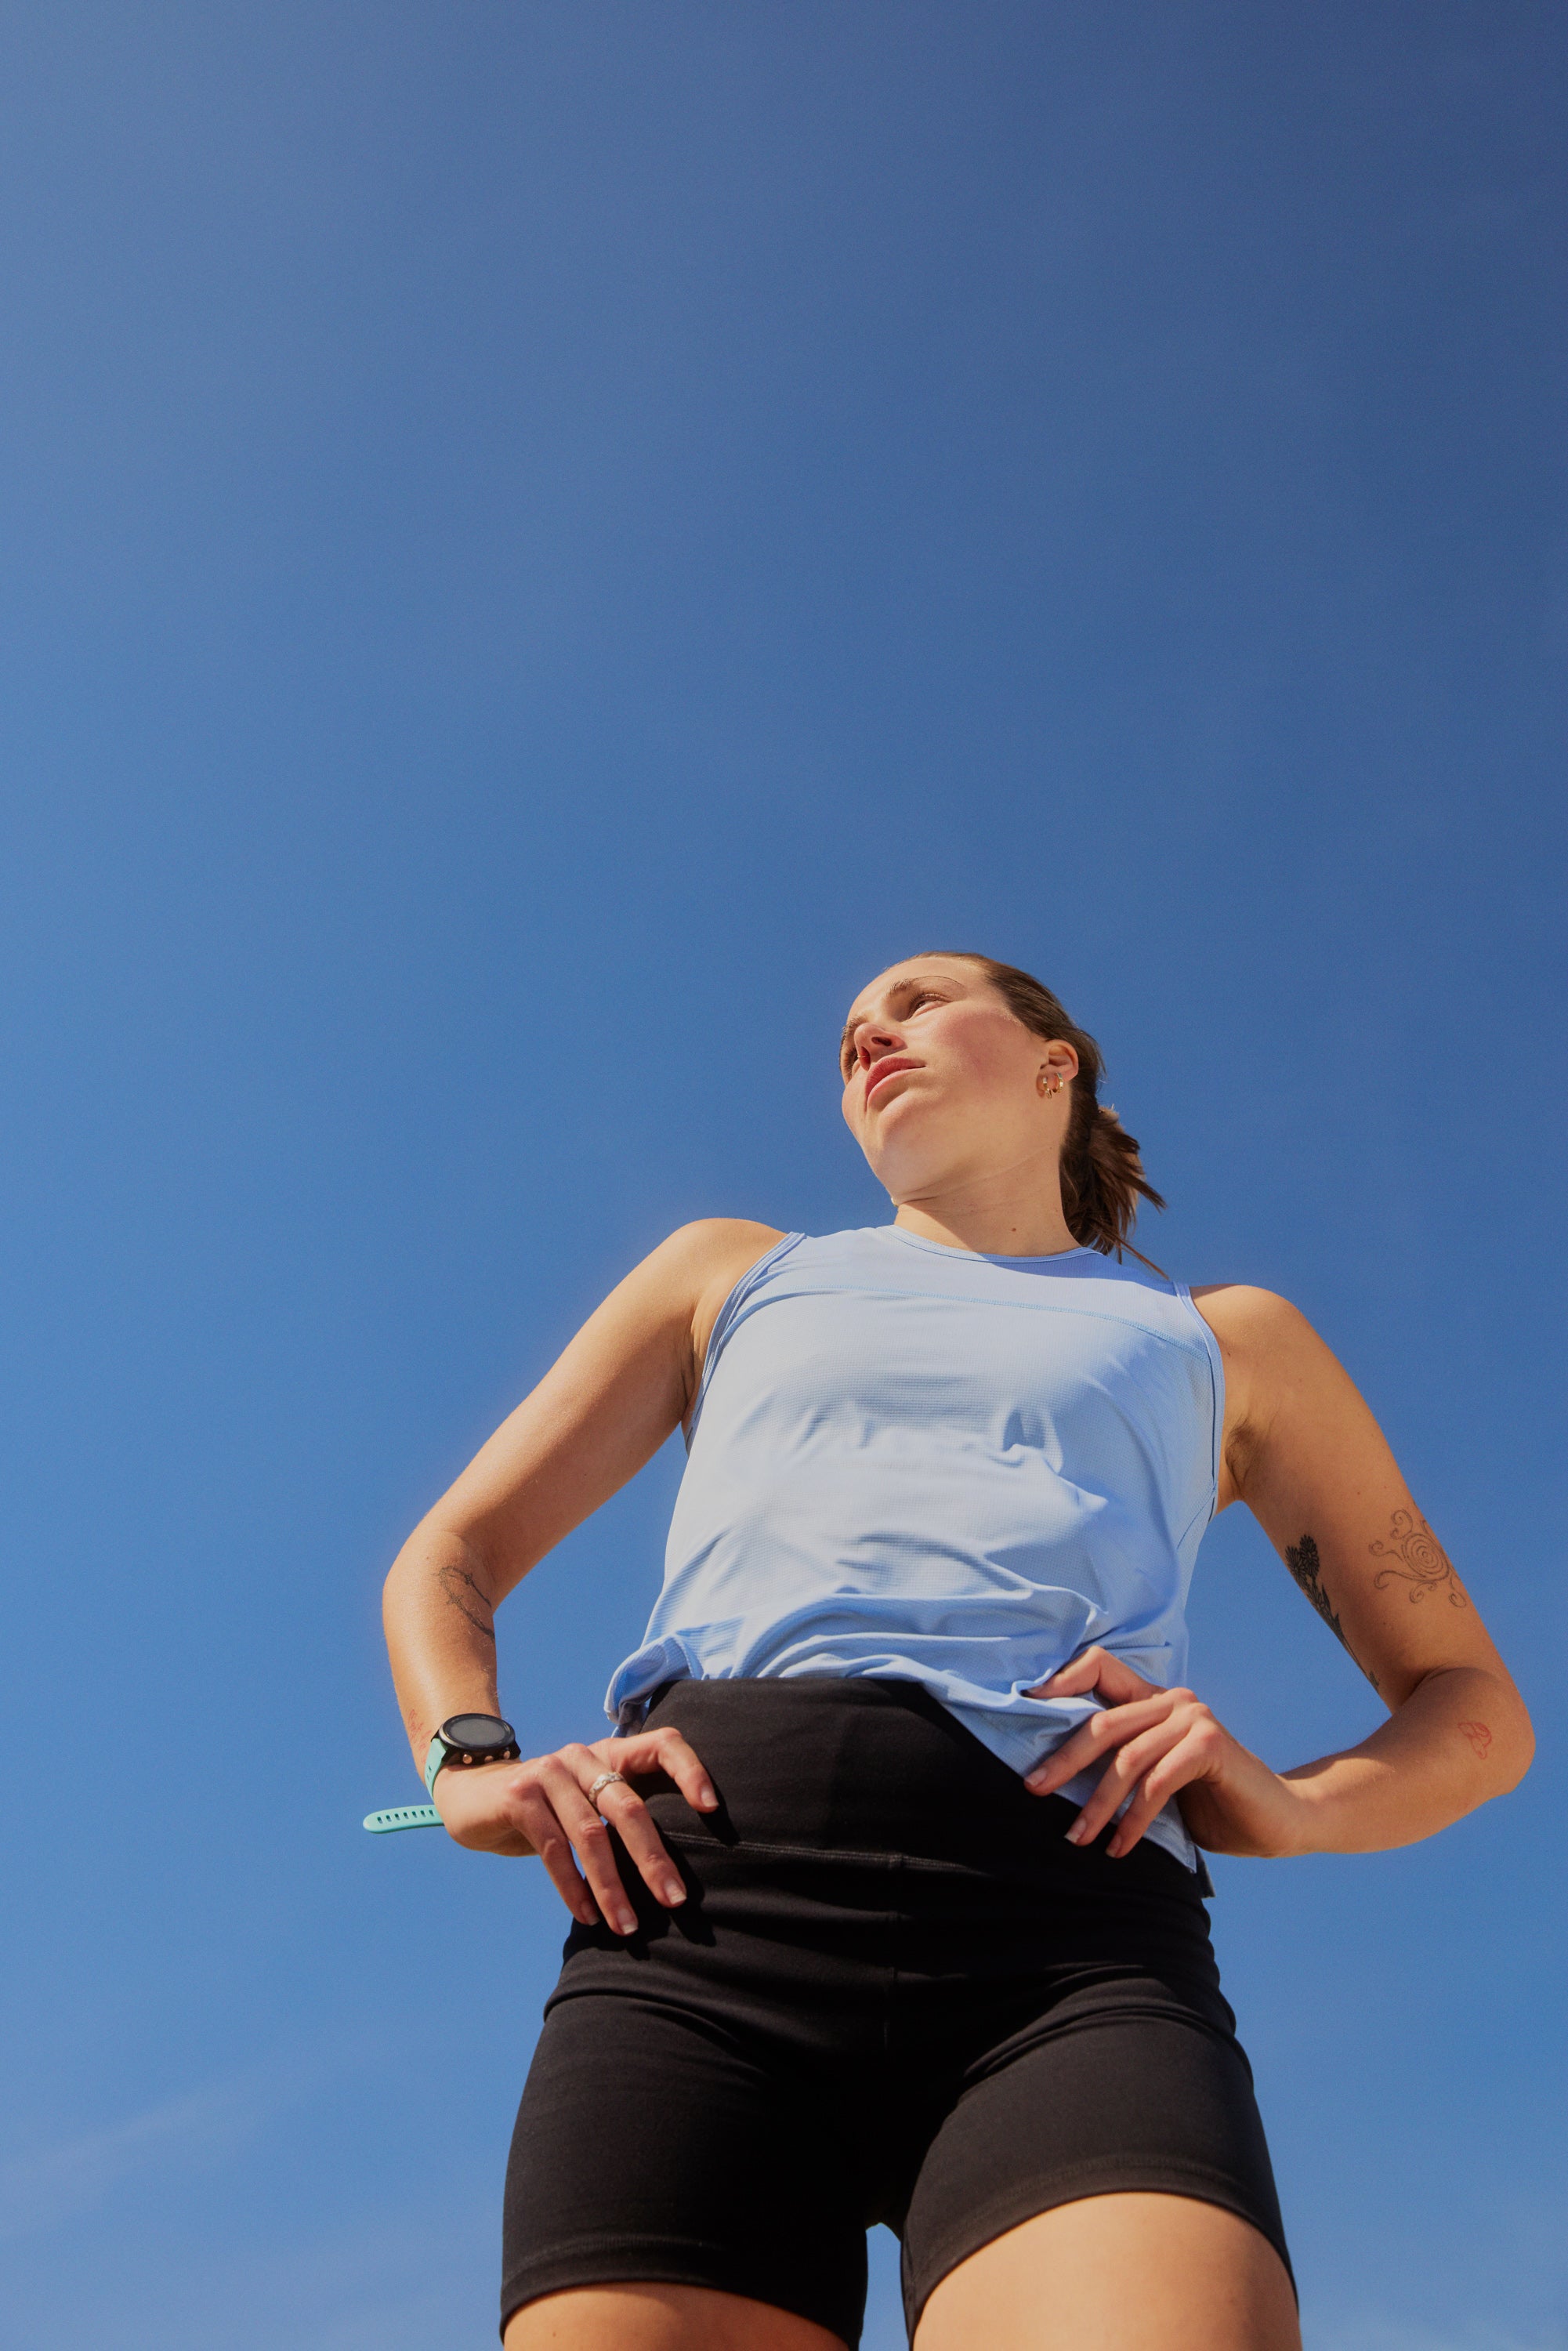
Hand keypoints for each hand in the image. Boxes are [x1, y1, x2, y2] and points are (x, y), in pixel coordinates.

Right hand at [434, 1723, 717, 1933]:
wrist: (473, 1796)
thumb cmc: (547, 1810)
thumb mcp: (585, 1802)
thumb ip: (619, 1816)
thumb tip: (673, 1869)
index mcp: (609, 1754)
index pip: (662, 1743)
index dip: (690, 1770)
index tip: (712, 1808)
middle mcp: (583, 1756)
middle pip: (628, 1806)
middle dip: (653, 1858)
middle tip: (674, 1900)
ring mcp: (549, 1773)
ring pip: (591, 1834)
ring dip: (612, 1886)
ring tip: (628, 1926)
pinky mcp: (520, 1797)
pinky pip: (554, 1849)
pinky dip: (574, 1887)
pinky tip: (588, 1915)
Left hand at [1022, 1647, 1300, 1858]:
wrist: (1278, 1820)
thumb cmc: (1211, 1804)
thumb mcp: (1156, 1780)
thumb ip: (1122, 1765)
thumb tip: (1053, 1775)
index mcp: (1154, 1701)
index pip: (1099, 1667)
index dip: (1061, 1679)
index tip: (1025, 1705)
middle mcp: (1172, 1700)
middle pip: (1102, 1723)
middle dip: (1064, 1760)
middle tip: (1034, 1788)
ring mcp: (1194, 1718)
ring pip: (1127, 1759)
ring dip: (1097, 1805)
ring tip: (1078, 1838)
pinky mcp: (1210, 1745)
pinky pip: (1157, 1783)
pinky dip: (1134, 1820)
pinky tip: (1120, 1847)